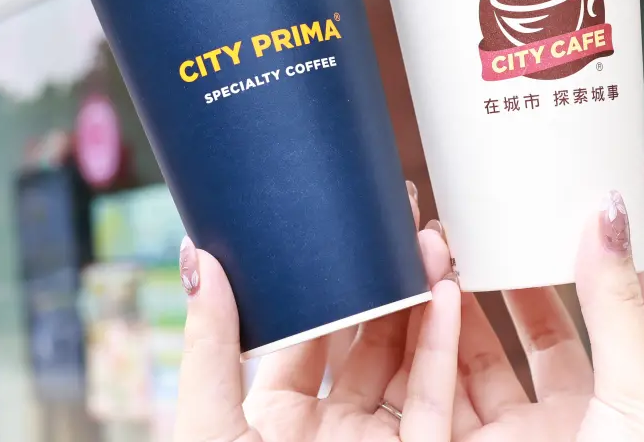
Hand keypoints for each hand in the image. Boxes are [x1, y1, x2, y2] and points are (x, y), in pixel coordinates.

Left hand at [173, 183, 460, 441]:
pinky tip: (446, 292)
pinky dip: (444, 347)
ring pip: (414, 363)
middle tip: (402, 223)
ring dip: (427, 299)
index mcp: (281, 419)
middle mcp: (335, 430)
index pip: (313, 339)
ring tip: (431, 241)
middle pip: (374, 343)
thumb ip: (210, 344)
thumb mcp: (208, 419)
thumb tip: (197, 257)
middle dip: (391, 281)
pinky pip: (435, 401)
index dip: (334, 285)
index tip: (347, 233)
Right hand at [443, 190, 643, 440]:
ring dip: (459, 304)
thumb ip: (618, 311)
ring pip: (478, 358)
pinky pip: (432, 391)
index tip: (601, 211)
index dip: (622, 263)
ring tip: (446, 249)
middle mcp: (572, 421)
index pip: (634, 318)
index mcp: (628, 406)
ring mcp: (516, 439)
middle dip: (517, 277)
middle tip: (498, 226)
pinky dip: (424, 343)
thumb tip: (611, 220)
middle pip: (542, 334)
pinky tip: (422, 298)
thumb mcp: (636, 395)